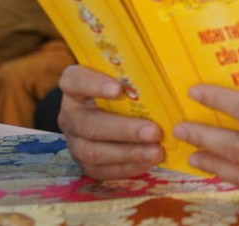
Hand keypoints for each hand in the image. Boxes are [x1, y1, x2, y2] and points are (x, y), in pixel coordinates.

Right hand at [59, 65, 164, 179]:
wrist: (107, 109)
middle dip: (124, 130)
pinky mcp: (83, 162)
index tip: (119, 88)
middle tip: (154, 132)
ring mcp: (74, 140)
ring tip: (156, 152)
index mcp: (74, 85)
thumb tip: (168, 68)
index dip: (94, 85)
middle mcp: (70, 113)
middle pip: (89, 124)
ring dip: (129, 153)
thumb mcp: (122, 75)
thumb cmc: (122, 85)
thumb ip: (135, 73)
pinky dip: (126, 168)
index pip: (75, 81)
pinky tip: (148, 163)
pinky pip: (101, 170)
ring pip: (94, 152)